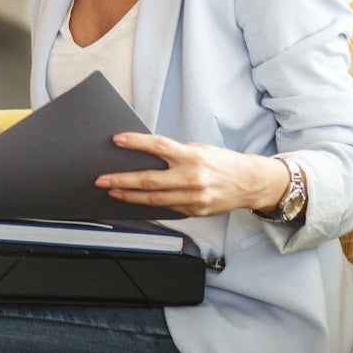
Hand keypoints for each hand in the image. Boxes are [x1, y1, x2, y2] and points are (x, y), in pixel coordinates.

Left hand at [96, 134, 293, 217]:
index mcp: (192, 157)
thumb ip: (174, 153)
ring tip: (112, 191)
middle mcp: (192, 178)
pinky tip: (135, 200)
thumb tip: (144, 155)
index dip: (135, 142)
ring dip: (129, 196)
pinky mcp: (195, 212)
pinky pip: (167, 208)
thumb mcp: (198, 149)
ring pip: (154, 199)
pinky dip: (149, 204)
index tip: (117, 140)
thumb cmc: (222, 162)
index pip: (157, 146)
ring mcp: (194, 198)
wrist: (250, 183)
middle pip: (149, 180)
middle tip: (101, 179)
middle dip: (121, 180)